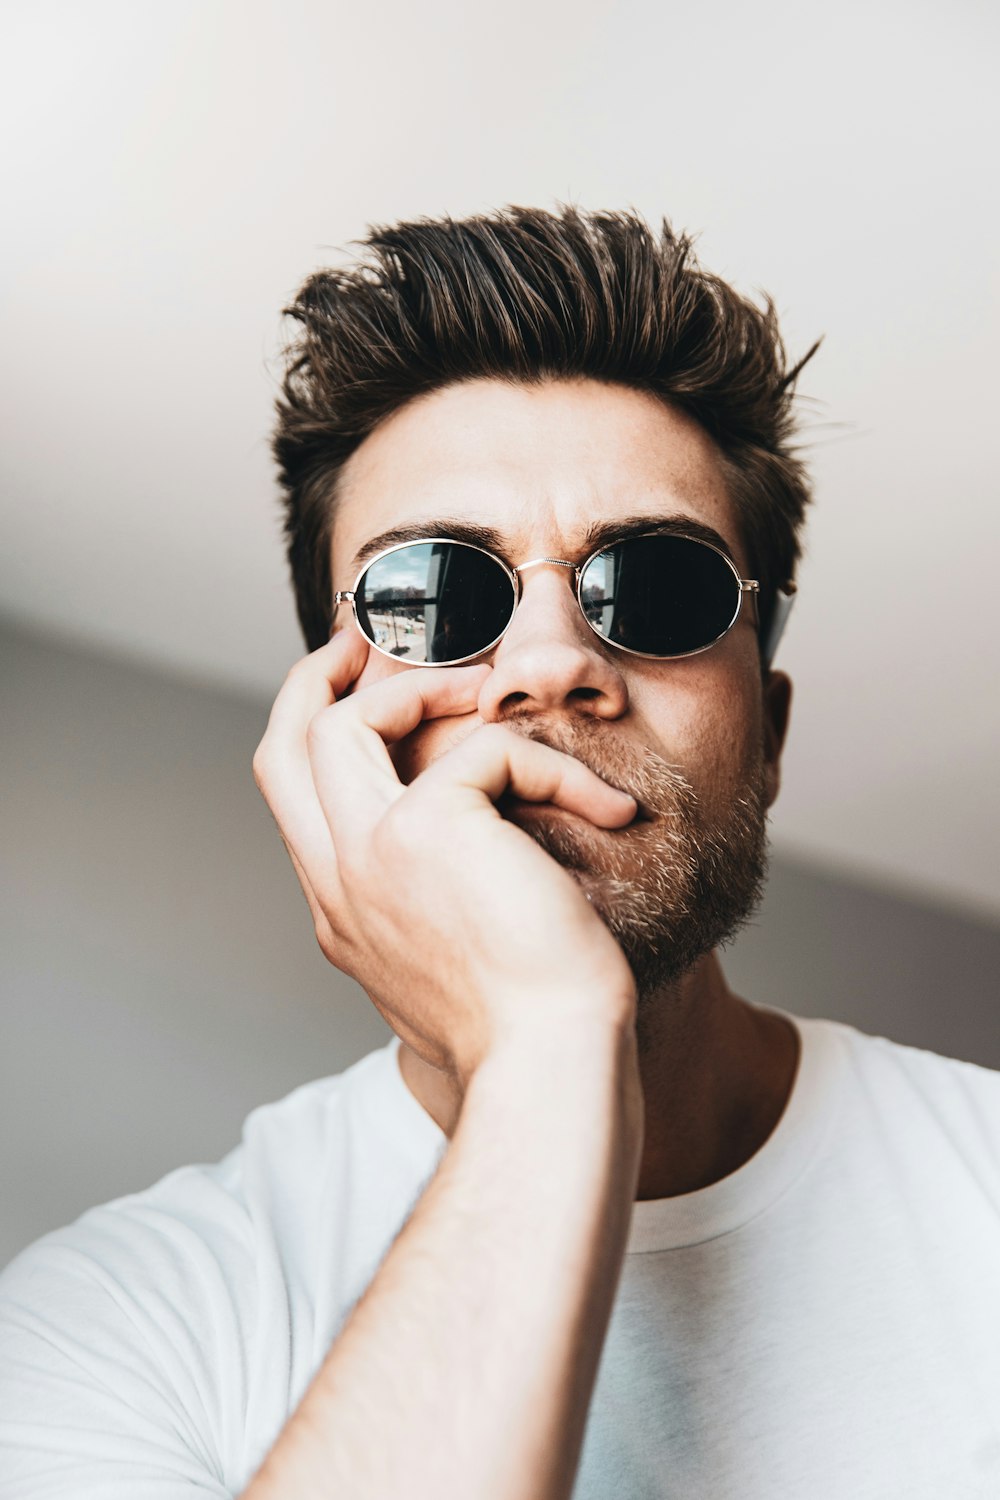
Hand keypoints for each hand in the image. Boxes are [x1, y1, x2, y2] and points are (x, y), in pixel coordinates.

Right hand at [253, 629, 638, 1086]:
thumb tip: (476, 858)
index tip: (359, 694)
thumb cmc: (534, 1028)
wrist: (551, 1066)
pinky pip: (488, 748)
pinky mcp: (428, 831)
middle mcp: (340, 884)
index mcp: (347, 914)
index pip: (299, 805)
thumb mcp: (463, 966)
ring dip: (418, 688)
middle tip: (363, 642)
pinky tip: (609, 807)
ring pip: (343, 724)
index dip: (318, 740)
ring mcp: (370, 856)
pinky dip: (553, 764)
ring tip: (492, 692)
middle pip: (284, 751)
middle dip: (315, 682)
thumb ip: (441, 906)